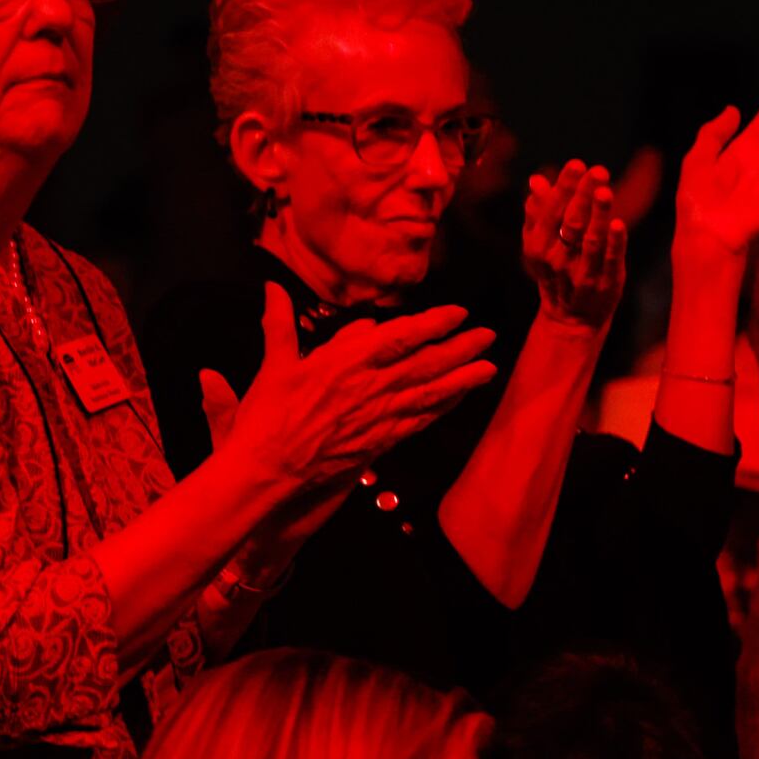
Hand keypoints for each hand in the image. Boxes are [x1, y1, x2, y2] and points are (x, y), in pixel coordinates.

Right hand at [221, 285, 498, 492]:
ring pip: (429, 394)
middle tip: (488, 335)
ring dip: (462, 380)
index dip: (432, 324)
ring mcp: (378, 417)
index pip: (398, 336)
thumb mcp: (273, 365)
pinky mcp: (380, 442)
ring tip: (490, 368)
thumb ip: (279, 324)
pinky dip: (442, 409)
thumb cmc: (268, 417)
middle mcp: (370, 387)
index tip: (458, 313)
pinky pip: (419, 422)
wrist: (269, 470)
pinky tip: (459, 401)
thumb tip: (273, 287)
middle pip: (425, 364)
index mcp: (345, 362)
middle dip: (460, 348)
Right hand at [523, 160, 626, 327]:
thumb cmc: (555, 271)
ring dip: (598, 215)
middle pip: (570, 223)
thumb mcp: (539, 244)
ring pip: (590, 241)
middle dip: (582, 196)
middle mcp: (557, 261)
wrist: (569, 319)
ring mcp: (581, 274)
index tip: (576, 164)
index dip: (564, 187)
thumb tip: (536, 180)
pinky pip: (610, 262)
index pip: (550, 212)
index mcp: (538, 247)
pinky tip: (618, 223)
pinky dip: (614, 243)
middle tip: (597, 170)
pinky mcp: (605, 284)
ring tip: (605, 190)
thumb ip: (538, 213)